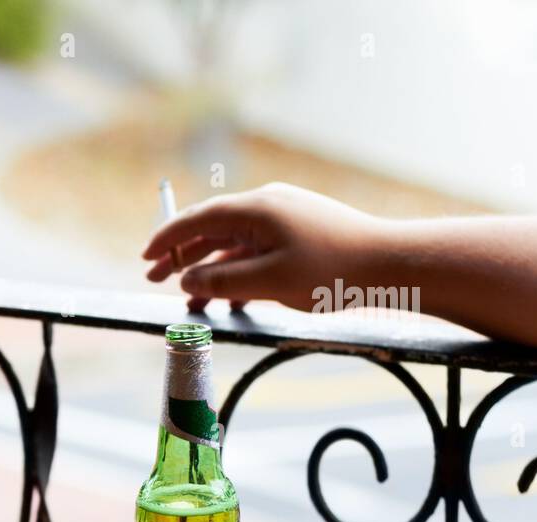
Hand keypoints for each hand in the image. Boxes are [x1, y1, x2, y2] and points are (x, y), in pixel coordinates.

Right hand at [143, 182, 384, 313]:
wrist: (392, 264)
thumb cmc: (333, 271)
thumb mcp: (268, 282)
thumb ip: (221, 281)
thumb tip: (187, 281)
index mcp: (256, 209)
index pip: (198, 220)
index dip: (167, 239)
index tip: (145, 258)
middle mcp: (268, 205)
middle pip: (212, 229)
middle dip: (182, 256)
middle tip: (155, 278)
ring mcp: (285, 217)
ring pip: (234, 243)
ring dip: (210, 270)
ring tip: (193, 299)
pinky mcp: (300, 232)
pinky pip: (257, 250)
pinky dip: (238, 271)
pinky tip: (233, 299)